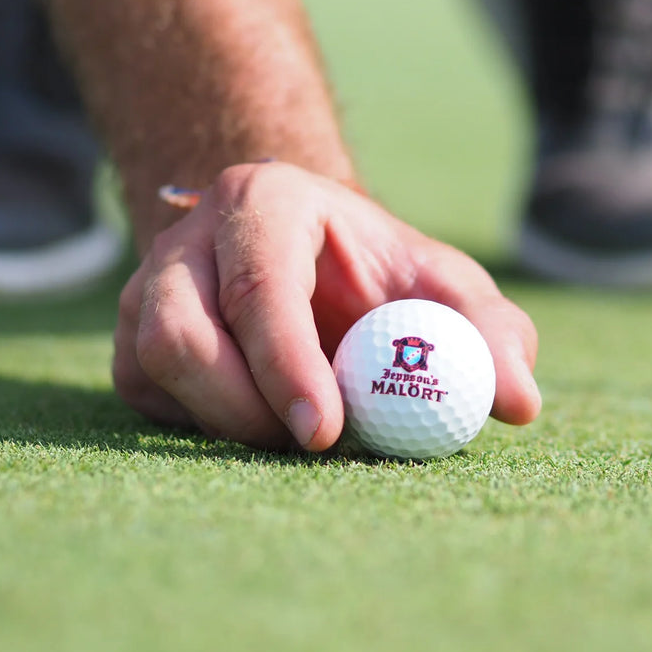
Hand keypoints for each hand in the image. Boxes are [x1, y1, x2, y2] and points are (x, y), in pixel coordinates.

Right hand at [113, 163, 541, 450]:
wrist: (310, 260)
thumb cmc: (383, 276)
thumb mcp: (445, 289)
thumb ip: (489, 335)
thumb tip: (519, 402)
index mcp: (265, 203)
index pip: (259, 284)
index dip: (287, 364)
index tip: (326, 431)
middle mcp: (188, 238)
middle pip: (180, 332)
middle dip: (246, 408)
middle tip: (313, 448)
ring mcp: (148, 288)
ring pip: (153, 368)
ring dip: (225, 421)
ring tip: (295, 427)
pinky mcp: (132, 340)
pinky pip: (145, 400)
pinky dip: (201, 425)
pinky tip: (256, 414)